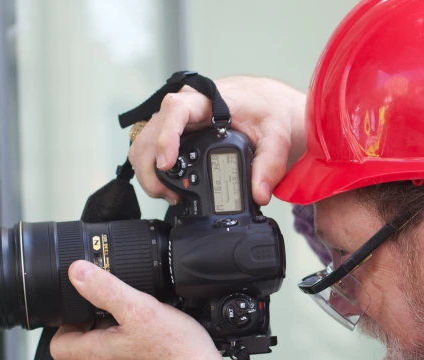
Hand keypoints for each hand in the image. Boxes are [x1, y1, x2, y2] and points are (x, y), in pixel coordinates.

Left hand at [50, 260, 232, 359]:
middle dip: (104, 321)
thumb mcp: (140, 309)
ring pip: (116, 349)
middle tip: (126, 306)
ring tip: (151, 319)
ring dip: (127, 331)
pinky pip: (138, 357)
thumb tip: (78, 272)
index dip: (66, 324)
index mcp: (98, 353)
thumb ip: (106, 289)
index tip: (85, 307)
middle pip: (90, 343)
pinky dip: (146, 344)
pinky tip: (166, 336)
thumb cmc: (177, 354)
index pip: (59, 345)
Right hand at [128, 76, 306, 205]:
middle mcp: (187, 105)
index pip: (176, 110)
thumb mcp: (278, 136)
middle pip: (150, 131)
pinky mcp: (177, 130)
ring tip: (169, 195)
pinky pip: (153, 147)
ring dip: (148, 170)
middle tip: (169, 195)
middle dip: (150, 166)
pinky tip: (170, 186)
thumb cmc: (270, 111)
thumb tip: (259, 193)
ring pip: (145, 141)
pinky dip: (154, 168)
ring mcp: (178, 118)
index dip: (165, 136)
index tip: (166, 163)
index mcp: (208, 100)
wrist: (270, 104)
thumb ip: (270, 164)